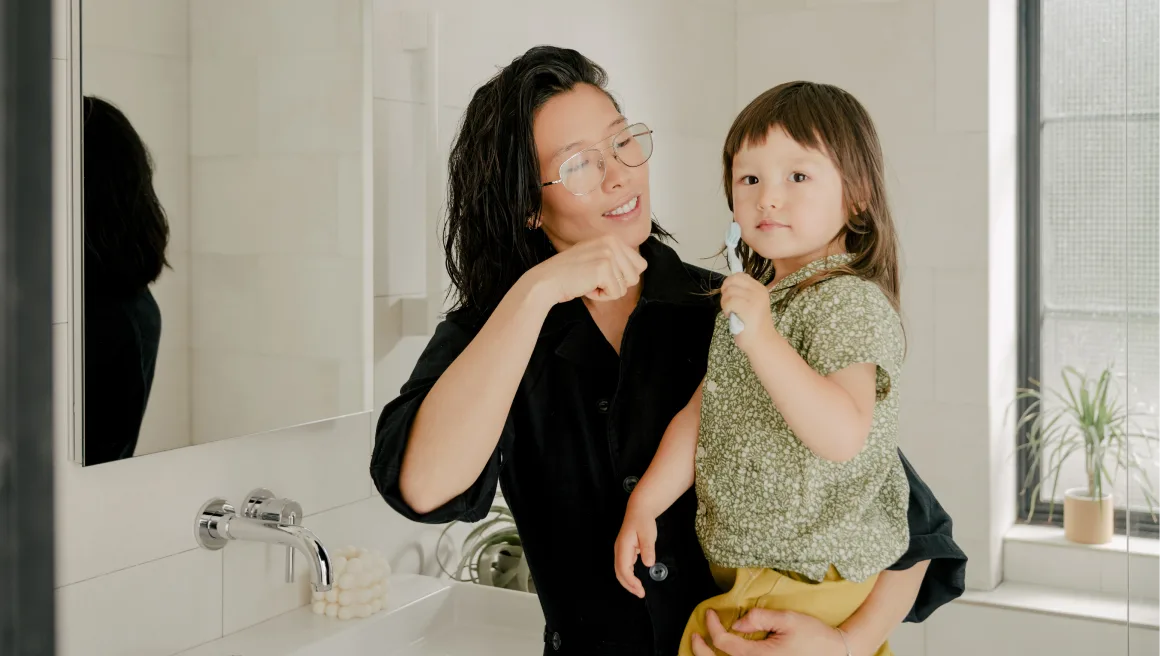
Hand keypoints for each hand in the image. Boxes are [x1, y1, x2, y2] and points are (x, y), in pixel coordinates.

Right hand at [527, 235, 647, 305]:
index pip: (639, 264)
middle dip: (616, 284)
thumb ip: (616, 259)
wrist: (546, 281)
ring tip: (589, 282)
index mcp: (611, 238)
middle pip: (635, 275)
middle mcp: (612, 242)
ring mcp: (608, 254)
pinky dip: (601, 296)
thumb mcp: (595, 258)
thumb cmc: (568, 274)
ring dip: (608, 291)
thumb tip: (641, 267)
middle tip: (593, 279)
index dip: (621, 277)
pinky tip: (586, 287)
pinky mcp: (604, 268)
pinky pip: (616, 293)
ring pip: (626, 286)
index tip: (600, 274)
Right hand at [613, 506, 656, 597]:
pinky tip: (636, 580)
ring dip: (628, 582)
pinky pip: (624, 567)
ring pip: (620, 571)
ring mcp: (621, 551)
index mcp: (623, 546)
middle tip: (641, 594)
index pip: (623, 568)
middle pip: (619, 572)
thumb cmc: (643, 521)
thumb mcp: (648, 534)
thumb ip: (647, 549)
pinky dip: (629, 576)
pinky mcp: (625, 551)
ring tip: (639, 590)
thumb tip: (648, 563)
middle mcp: (619, 550)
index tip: (640, 589)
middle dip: (628, 585)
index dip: (630, 581)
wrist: (639, 510)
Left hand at [690, 608, 850, 655]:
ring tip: (702, 649)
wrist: (837, 654)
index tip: (710, 613)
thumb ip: (760, 618)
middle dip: (701, 651)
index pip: (725, 644)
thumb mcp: (787, 619)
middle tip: (695, 636)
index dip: (712, 627)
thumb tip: (738, 621)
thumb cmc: (816, 638)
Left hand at [719, 273, 775, 351]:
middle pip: (732, 281)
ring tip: (732, 313)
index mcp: (759, 288)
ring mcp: (755, 299)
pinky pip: (729, 302)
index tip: (730, 297)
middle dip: (725, 293)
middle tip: (729, 306)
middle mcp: (759, 291)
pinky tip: (733, 316)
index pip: (738, 275)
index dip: (729, 284)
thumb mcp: (750, 304)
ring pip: (728, 292)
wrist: (762, 342)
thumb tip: (727, 284)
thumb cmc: (752, 325)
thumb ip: (742, 293)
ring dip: (725, 304)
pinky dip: (727, 310)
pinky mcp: (748, 308)